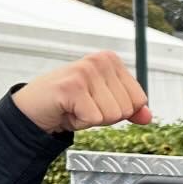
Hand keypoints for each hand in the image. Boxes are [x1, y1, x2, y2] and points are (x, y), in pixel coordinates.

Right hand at [12, 52, 150, 133]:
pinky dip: (80, 122)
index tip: (96, 103)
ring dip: (91, 119)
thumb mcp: (104, 104)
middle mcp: (100, 61)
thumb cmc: (69, 104)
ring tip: (75, 108)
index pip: (139, 99)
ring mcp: (85, 71)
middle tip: (83, 106)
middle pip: (127, 109)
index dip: (118, 111)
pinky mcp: (72, 87)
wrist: (33, 110)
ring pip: (112, 115)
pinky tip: (67, 110)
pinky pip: (94, 119)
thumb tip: (148, 117)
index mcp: (111, 61)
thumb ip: (129, 108)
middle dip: (105, 116)